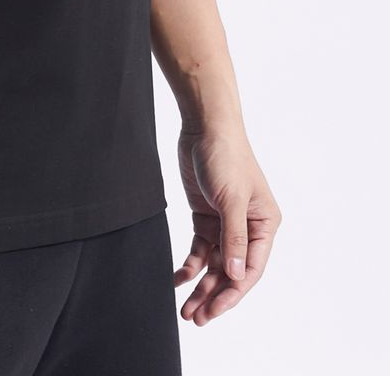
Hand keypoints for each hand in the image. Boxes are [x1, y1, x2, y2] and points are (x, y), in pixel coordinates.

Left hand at [174, 125, 280, 325]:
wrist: (204, 126)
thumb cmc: (226, 157)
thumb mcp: (230, 199)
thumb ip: (234, 238)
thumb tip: (235, 276)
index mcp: (265, 225)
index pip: (250, 269)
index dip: (232, 293)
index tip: (214, 311)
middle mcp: (248, 228)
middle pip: (230, 272)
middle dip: (214, 296)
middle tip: (195, 317)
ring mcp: (225, 223)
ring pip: (214, 264)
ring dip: (200, 286)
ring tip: (185, 309)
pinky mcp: (206, 216)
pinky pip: (199, 249)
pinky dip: (190, 265)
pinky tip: (178, 278)